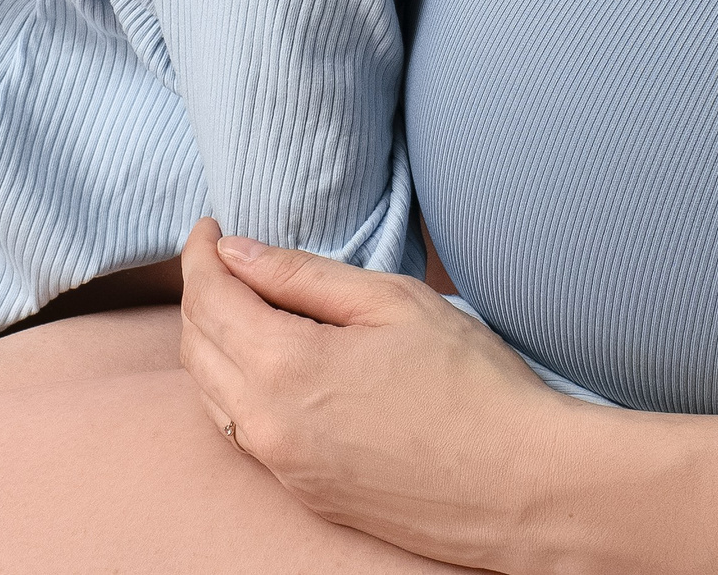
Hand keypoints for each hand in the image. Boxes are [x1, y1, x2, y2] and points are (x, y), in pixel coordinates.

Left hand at [177, 218, 586, 570]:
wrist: (521, 486)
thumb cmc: (471, 384)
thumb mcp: (392, 303)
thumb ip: (302, 274)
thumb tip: (238, 252)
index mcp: (286, 365)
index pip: (209, 296)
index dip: (200, 253)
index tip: (210, 225)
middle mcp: (267, 423)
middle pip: (196, 345)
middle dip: (199, 292)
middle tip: (224, 258)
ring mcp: (282, 466)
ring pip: (210, 394)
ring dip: (210, 342)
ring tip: (241, 303)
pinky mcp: (303, 492)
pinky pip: (240, 432)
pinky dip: (233, 387)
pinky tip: (266, 365)